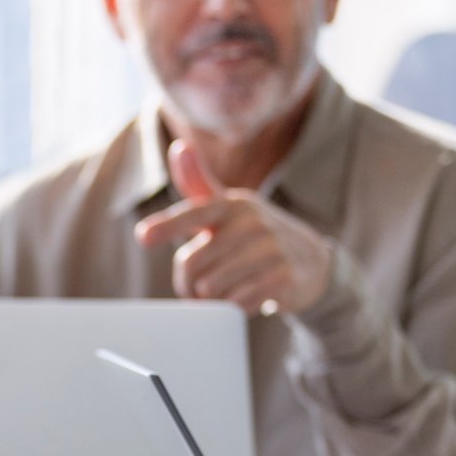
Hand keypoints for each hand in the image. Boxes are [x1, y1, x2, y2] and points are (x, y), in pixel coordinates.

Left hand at [135, 140, 334, 316]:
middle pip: (191, 265)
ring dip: (210, 299)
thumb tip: (179, 147)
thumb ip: (198, 185)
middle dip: (188, 284)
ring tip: (226, 290)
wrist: (311, 263)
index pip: (194, 214)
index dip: (167, 226)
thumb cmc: (254, 236)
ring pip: (210, 288)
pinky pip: (235, 303)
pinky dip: (233, 308)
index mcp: (233, 205)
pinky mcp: (283, 278)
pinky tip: (247, 297)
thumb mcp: (228, 209)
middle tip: (201, 286)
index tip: (144, 236)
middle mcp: (252, 223)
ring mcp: (271, 250)